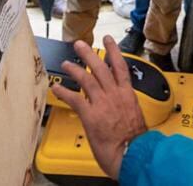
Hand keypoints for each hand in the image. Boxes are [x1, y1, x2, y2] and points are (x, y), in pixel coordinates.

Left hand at [51, 37, 147, 180]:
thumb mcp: (134, 116)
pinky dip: (65, 92)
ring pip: (87, 79)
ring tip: (66, 63)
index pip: (120, 67)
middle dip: (89, 54)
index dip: (113, 51)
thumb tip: (120, 107)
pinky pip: (75, 99)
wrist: (132, 152)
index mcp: (127, 94)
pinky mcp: (90, 115)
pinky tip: (57, 88)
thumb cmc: (135, 141)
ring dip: (75, 69)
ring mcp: (102, 103)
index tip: (108, 40)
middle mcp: (114, 95)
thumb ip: (125, 107)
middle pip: (101, 68)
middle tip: (80, 44)